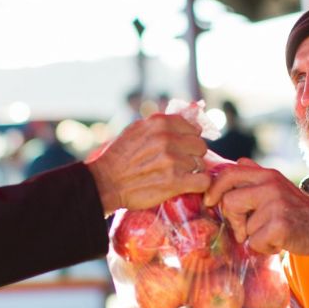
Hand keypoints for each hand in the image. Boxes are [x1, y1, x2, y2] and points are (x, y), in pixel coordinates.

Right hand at [86, 114, 210, 214]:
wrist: (105, 183)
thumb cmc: (118, 158)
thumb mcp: (135, 130)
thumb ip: (159, 124)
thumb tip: (187, 121)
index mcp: (159, 123)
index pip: (192, 128)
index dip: (189, 140)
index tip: (182, 149)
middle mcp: (167, 139)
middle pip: (199, 146)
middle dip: (192, 156)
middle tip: (180, 165)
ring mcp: (172, 160)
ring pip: (200, 164)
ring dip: (191, 172)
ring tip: (176, 177)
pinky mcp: (175, 182)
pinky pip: (202, 181)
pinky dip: (198, 185)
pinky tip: (188, 186)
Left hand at [203, 159, 308, 257]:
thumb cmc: (297, 211)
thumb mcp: (279, 186)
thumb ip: (256, 175)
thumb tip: (236, 162)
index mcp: (267, 174)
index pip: (229, 173)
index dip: (214, 188)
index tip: (210, 202)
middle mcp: (271, 186)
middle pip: (229, 201)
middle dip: (232, 219)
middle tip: (244, 229)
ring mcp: (276, 205)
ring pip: (243, 226)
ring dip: (253, 236)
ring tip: (271, 233)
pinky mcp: (280, 226)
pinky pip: (255, 242)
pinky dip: (264, 248)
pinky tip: (279, 242)